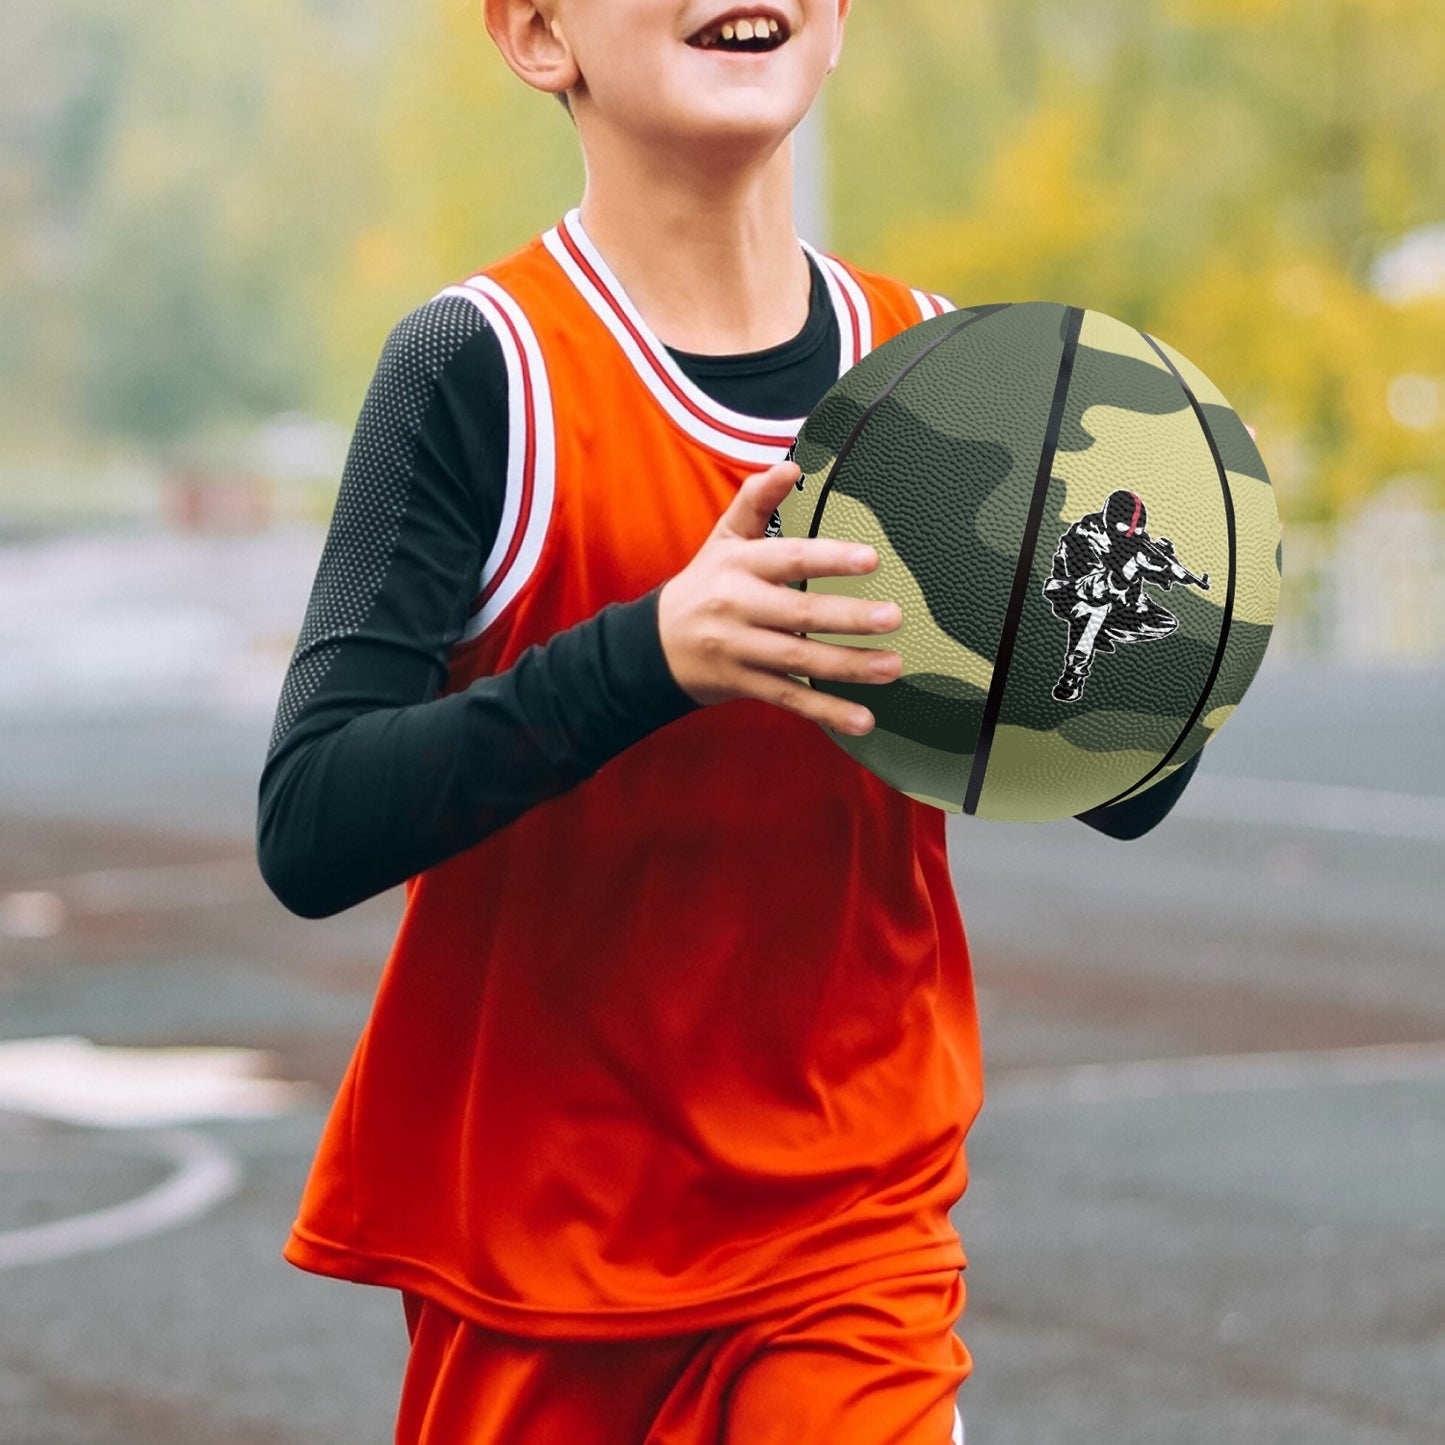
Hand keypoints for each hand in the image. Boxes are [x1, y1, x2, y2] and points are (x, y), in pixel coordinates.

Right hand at [657, 461, 902, 735]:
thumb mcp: (723, 538)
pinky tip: (863, 719)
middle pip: (798, 613)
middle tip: (894, 617)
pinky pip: (790, 698)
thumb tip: (791, 463)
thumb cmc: (704, 584)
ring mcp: (740, 650)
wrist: (654, 645)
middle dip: (849, 617)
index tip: (870, 559)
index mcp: (737, 565)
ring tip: (892, 665)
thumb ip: (756, 500)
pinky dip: (827, 711)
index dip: (827, 558)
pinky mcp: (744, 685)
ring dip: (849, 666)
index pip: (787, 558)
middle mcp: (737, 607)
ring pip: (798, 659)